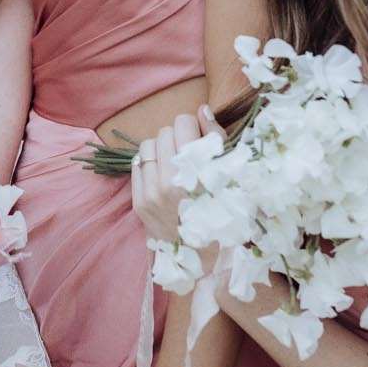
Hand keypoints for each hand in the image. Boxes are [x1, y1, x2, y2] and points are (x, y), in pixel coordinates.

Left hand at [131, 108, 213, 245]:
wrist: (202, 257)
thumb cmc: (223, 212)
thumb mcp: (229, 175)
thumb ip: (216, 139)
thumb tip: (202, 109)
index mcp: (197, 174)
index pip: (182, 123)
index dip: (193, 127)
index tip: (199, 139)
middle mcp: (170, 182)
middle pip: (164, 131)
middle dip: (177, 138)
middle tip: (188, 154)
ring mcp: (151, 193)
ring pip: (148, 145)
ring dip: (161, 149)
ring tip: (174, 164)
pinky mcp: (138, 202)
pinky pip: (137, 163)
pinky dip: (150, 164)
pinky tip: (163, 175)